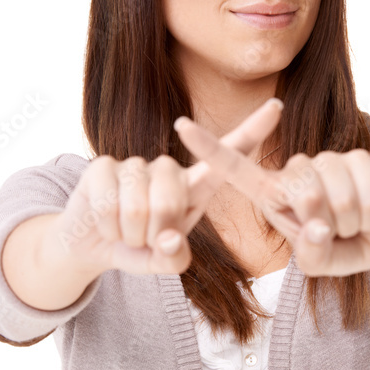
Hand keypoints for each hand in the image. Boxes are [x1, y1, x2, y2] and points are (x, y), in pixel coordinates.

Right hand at [49, 98, 285, 274]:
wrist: (92, 245)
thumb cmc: (139, 249)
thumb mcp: (164, 263)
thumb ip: (175, 260)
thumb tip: (169, 239)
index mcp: (195, 188)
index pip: (227, 156)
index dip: (251, 131)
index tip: (277, 106)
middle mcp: (169, 169)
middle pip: (170, 200)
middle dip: (153, 233)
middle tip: (146, 239)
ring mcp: (135, 164)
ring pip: (137, 206)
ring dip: (129, 234)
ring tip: (127, 231)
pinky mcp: (102, 164)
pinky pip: (108, 204)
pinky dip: (107, 227)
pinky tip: (106, 222)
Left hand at [173, 107, 369, 276]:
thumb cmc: (337, 249)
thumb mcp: (319, 264)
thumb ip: (312, 254)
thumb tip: (318, 226)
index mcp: (271, 195)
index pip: (235, 169)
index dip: (210, 148)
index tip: (180, 125)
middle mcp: (294, 171)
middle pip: (304, 193)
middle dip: (325, 224)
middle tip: (332, 233)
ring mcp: (326, 160)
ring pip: (337, 194)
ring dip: (350, 221)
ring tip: (349, 224)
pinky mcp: (358, 155)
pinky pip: (368, 188)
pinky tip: (369, 212)